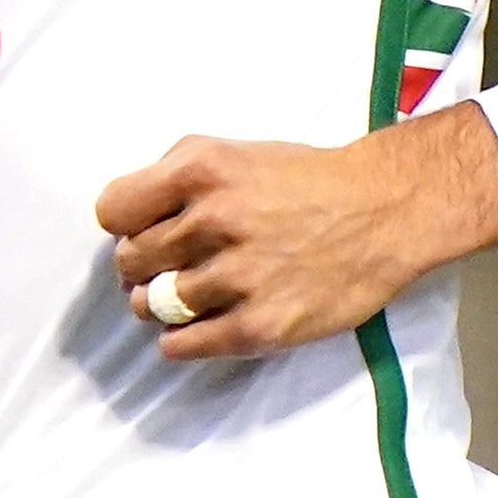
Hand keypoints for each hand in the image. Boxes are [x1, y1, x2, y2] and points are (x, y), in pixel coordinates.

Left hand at [95, 103, 497, 360]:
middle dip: (143, 266)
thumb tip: (124, 220)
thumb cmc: (303, 180)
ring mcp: (239, 276)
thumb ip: (173, 176)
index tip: (142, 231)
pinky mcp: (262, 324)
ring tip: (189, 296)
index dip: (124, 224)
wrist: (384, 210)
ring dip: (161, 305)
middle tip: (170, 266)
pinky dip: (178, 341)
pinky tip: (196, 328)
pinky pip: (183, 345)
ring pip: (154, 306)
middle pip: (130, 262)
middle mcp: (215, 221)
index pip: (113, 211)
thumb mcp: (231, 151)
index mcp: (200, 170)